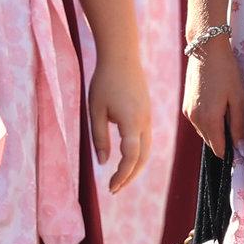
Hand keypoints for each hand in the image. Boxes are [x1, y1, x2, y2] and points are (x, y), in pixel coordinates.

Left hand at [88, 50, 154, 192]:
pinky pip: (146, 139)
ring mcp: (148, 117)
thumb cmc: (104, 81)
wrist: (122, 55)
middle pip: (142, 158)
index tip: (110, 188)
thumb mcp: (95, 110)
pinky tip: (126, 157)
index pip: (130, 158)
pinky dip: (138, 153)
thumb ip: (99, 137)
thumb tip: (103, 162)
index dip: (122, 176)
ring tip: (121, 178)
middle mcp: (144, 122)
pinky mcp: (147, 112)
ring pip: (147, 149)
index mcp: (131, 122)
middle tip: (115, 189)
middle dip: (130, 176)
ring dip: (136, 167)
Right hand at [183, 31, 243, 156]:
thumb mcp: (238, 98)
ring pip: (204, 133)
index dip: (231, 153)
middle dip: (224, 142)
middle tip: (239, 130)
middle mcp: (195, 119)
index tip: (242, 151)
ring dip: (216, 131)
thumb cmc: (226, 71)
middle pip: (211, 143)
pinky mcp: (185, 106)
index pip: (219, 149)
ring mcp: (188, 112)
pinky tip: (218, 108)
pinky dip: (208, 122)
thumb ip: (239, 126)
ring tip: (229, 114)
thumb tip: (241, 150)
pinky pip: (198, 123)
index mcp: (209, 119)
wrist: (206, 49)